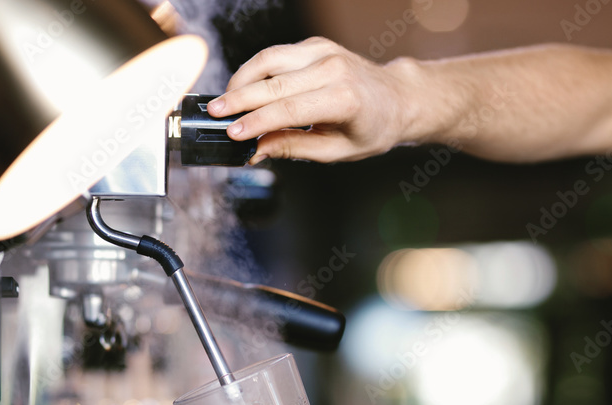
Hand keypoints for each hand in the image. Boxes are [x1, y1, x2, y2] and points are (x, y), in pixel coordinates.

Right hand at [208, 37, 418, 163]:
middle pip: (274, 82)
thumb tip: (257, 149)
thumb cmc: (371, 128)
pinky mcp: (315, 46)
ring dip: (242, 79)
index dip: (257, 121)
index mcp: (344, 99)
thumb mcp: (336, 151)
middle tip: (215, 113)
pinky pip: (276, 55)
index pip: (290, 109)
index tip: (232, 132)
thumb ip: (294, 148)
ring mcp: (324, 52)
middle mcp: (334, 69)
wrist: (396, 98)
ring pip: (269, 60)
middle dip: (239, 98)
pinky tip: (243, 90)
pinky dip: (255, 72)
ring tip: (225, 101)